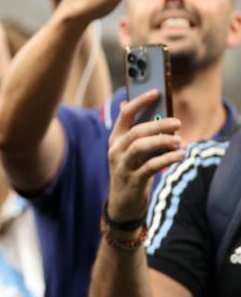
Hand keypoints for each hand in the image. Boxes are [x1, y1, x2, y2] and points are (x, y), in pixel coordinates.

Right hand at [106, 90, 184, 222]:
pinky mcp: (132, 179)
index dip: (139, 102)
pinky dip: (167, 159)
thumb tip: (125, 104)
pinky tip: (180, 155)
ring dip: (163, 141)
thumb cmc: (129, 172)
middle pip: (136, 131)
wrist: (122, 204)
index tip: (155, 92)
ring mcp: (122, 165)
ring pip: (141, 146)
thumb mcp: (127, 150)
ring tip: (179, 141)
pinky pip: (150, 166)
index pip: (124, 115)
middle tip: (178, 123)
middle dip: (159, 125)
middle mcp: (116, 150)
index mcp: (115, 139)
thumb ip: (130, 130)